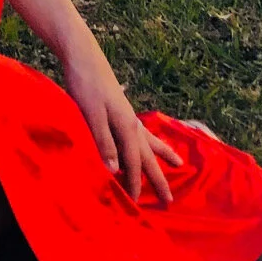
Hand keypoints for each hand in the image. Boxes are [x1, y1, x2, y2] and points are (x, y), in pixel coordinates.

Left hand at [60, 33, 180, 204]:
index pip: (134, 163)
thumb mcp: (91, 115)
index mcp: (127, 127)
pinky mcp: (120, 108)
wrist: (82, 55)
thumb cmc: (85, 84)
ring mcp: (128, 114)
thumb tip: (115, 171)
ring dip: (162, 155)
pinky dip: (148, 141)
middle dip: (158, 178)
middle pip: (148, 155)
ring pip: (149, 141)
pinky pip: (140, 132)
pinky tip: (147, 139)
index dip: (135, 184)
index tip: (136, 205)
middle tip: (170, 199)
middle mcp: (132, 122)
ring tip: (179, 163)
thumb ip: (103, 142)